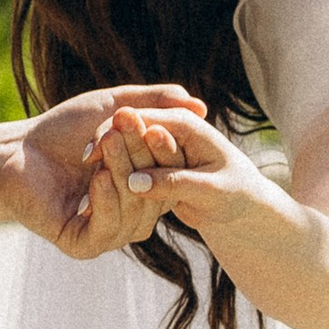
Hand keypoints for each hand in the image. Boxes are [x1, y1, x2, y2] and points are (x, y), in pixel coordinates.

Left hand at [0, 85, 207, 257]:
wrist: (18, 149)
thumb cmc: (65, 128)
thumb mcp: (115, 105)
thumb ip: (156, 103)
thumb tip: (201, 107)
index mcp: (145, 186)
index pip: (170, 175)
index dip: (166, 153)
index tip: (155, 125)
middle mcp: (132, 213)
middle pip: (154, 196)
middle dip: (140, 160)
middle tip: (122, 127)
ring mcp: (108, 232)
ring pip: (134, 216)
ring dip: (122, 176)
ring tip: (105, 146)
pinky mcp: (82, 245)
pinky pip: (106, 232)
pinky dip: (106, 203)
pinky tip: (97, 179)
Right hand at [90, 101, 268, 242]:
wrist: (243, 204)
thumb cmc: (236, 195)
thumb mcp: (210, 192)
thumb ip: (175, 183)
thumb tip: (136, 183)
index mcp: (190, 126)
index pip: (153, 123)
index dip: (126, 135)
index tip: (102, 150)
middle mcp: (172, 130)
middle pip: (135, 130)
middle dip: (110, 141)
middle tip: (85, 158)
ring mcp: (159, 147)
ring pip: (126, 146)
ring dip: (106, 156)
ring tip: (85, 171)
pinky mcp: (152, 164)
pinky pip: (128, 165)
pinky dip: (112, 173)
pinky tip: (94, 189)